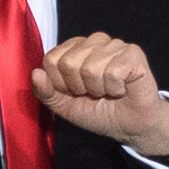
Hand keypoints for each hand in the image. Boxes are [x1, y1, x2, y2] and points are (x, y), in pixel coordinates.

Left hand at [33, 32, 168, 156]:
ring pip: (91, 68)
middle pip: (69, 63)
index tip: (76, 92)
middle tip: (94, 93)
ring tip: (109, 91)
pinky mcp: (133, 54)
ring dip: (99, 90)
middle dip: (79, 88)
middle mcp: (94, 41)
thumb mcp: (65, 106)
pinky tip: (122, 89)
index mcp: (75, 48)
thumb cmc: (99, 112)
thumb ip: (46, 92)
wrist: (130, 126)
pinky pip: (112, 72)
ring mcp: (115, 45)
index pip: (51, 59)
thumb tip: (35, 74)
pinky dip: (115, 89)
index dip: (61, 84)